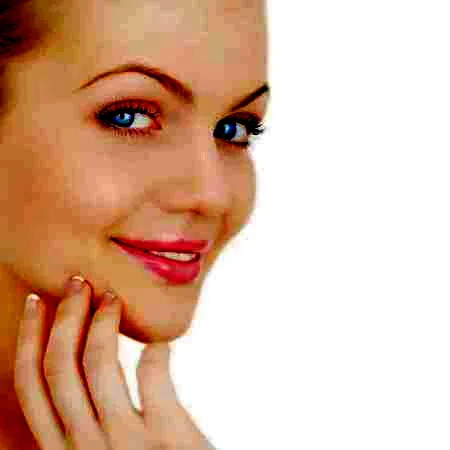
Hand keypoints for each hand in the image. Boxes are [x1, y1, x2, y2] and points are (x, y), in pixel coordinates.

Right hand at [14, 276, 214, 449]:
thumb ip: (90, 419)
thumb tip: (90, 364)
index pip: (32, 385)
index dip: (30, 339)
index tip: (39, 302)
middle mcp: (85, 448)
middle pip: (58, 367)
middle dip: (65, 316)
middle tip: (78, 282)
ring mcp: (124, 443)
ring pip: (97, 364)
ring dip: (102, 322)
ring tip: (112, 297)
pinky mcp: (168, 436)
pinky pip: (153, 373)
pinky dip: (155, 348)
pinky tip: (161, 339)